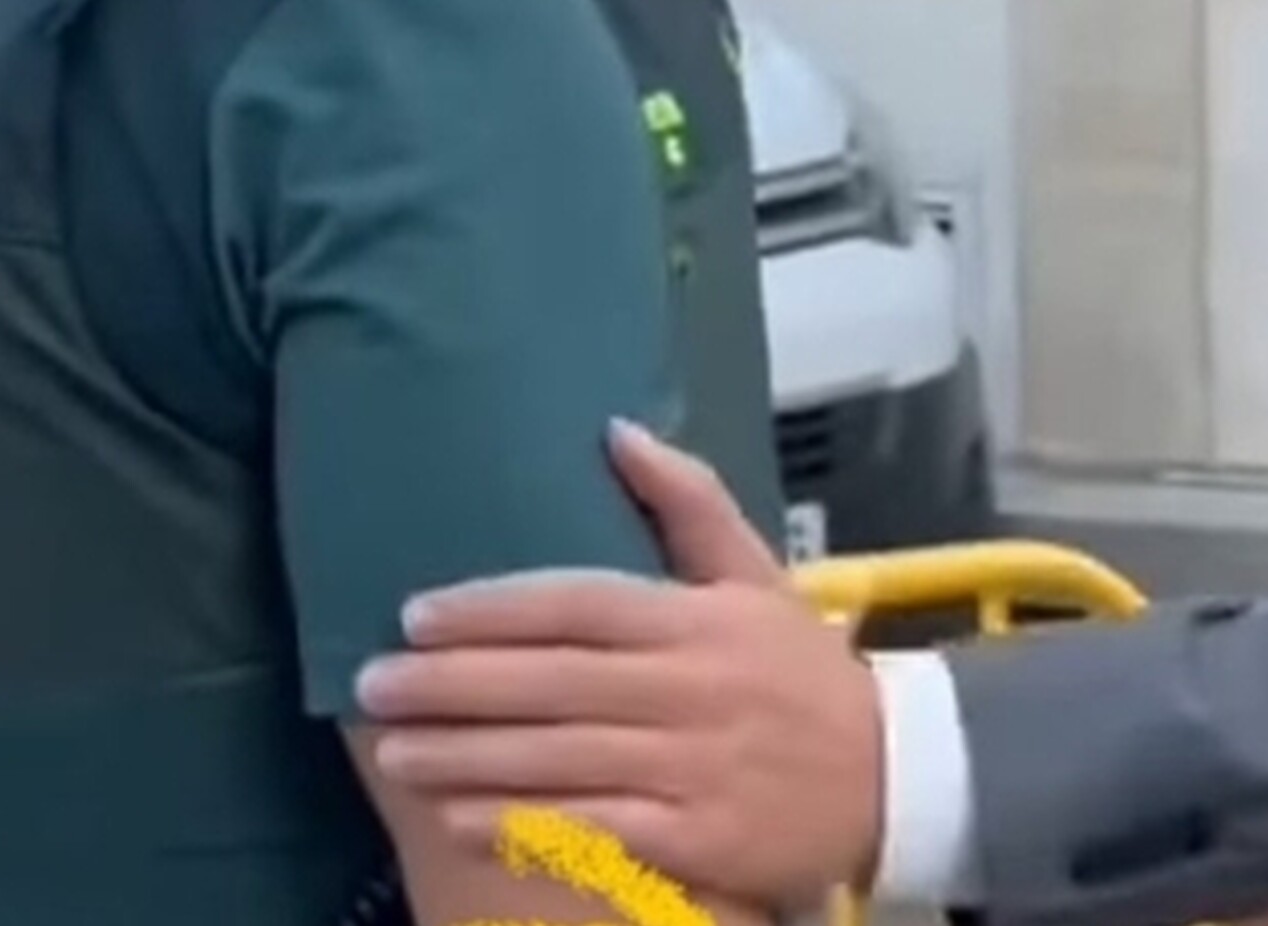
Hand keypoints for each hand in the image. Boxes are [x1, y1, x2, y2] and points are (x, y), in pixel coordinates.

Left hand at [357, 421, 886, 907]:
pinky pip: (595, 829)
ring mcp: (693, 768)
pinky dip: (524, 823)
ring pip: (561, 758)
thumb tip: (616, 429)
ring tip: (393, 752)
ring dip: (468, 756)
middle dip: (454, 684)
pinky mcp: (698, 838)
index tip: (415, 614)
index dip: (492, 608)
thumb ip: (689, 503)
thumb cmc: (805, 674)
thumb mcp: (759, 576)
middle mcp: (691, 690)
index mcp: (700, 620)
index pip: (579, 603)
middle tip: (373, 683)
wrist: (895, 777)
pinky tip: (459, 817)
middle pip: (553, 683)